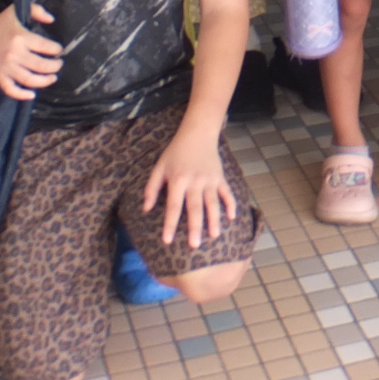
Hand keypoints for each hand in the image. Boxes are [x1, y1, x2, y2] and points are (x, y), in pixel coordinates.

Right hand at [0, 1, 59, 99]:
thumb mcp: (16, 10)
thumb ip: (37, 10)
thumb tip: (52, 19)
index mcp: (21, 37)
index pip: (46, 46)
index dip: (56, 49)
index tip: (58, 50)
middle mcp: (14, 54)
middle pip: (41, 65)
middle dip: (54, 66)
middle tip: (59, 64)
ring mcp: (6, 67)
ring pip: (30, 80)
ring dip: (45, 81)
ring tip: (53, 77)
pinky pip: (11, 89)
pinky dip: (22, 94)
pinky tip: (32, 94)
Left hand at [143, 123, 239, 246]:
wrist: (197, 134)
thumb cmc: (175, 152)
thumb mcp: (159, 167)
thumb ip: (151, 188)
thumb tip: (146, 209)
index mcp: (178, 180)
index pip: (174, 206)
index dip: (170, 224)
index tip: (167, 240)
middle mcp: (195, 181)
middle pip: (195, 208)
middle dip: (195, 227)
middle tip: (194, 245)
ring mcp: (210, 180)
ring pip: (212, 203)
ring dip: (214, 220)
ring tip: (214, 236)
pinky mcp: (220, 177)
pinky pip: (227, 193)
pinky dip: (231, 204)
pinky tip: (233, 217)